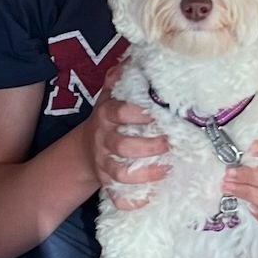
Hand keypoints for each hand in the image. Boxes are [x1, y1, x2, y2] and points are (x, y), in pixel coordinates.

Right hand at [86, 86, 169, 209]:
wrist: (87, 147)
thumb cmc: (110, 117)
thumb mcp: (111, 94)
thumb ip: (122, 76)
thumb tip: (134, 55)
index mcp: (106, 115)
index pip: (119, 112)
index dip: (137, 113)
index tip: (157, 113)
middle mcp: (104, 140)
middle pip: (122, 146)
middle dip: (149, 147)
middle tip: (170, 143)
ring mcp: (104, 164)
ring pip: (120, 174)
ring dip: (145, 175)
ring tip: (167, 170)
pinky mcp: (107, 183)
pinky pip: (116, 197)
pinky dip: (132, 202)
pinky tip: (149, 198)